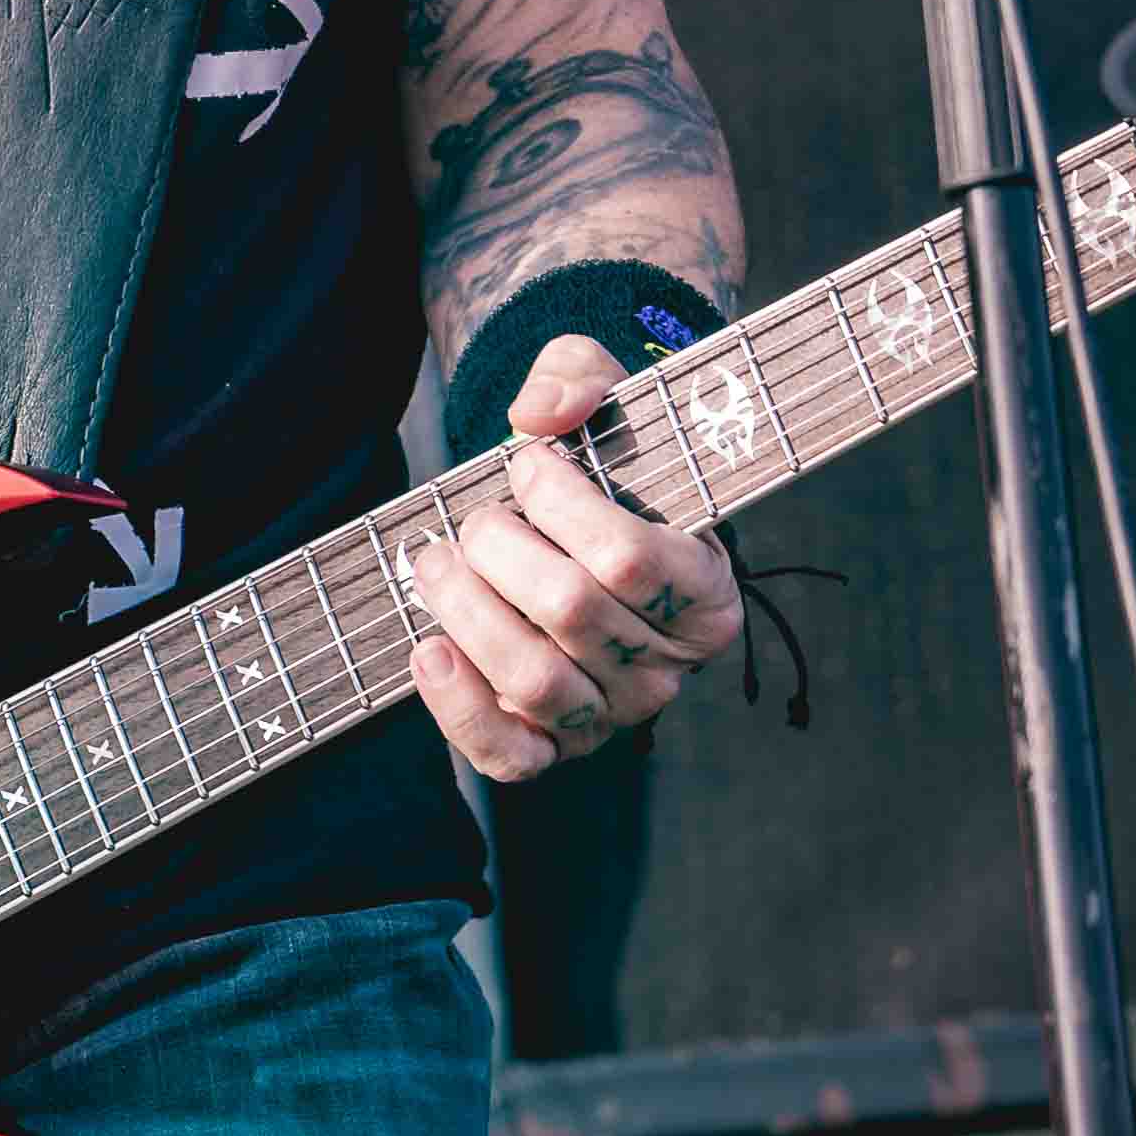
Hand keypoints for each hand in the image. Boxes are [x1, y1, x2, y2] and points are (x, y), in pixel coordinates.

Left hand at [402, 331, 739, 784]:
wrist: (570, 530)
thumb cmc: (599, 465)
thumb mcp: (604, 397)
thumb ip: (579, 379)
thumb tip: (538, 414)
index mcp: (707, 594)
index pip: (629, 560)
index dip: (561, 505)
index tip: (526, 464)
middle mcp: (668, 669)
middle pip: (570, 612)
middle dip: (499, 549)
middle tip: (474, 518)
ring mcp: (610, 716)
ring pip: (534, 682)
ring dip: (466, 610)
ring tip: (435, 561)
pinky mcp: (551, 750)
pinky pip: (509, 757)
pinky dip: (458, 707)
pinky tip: (428, 646)